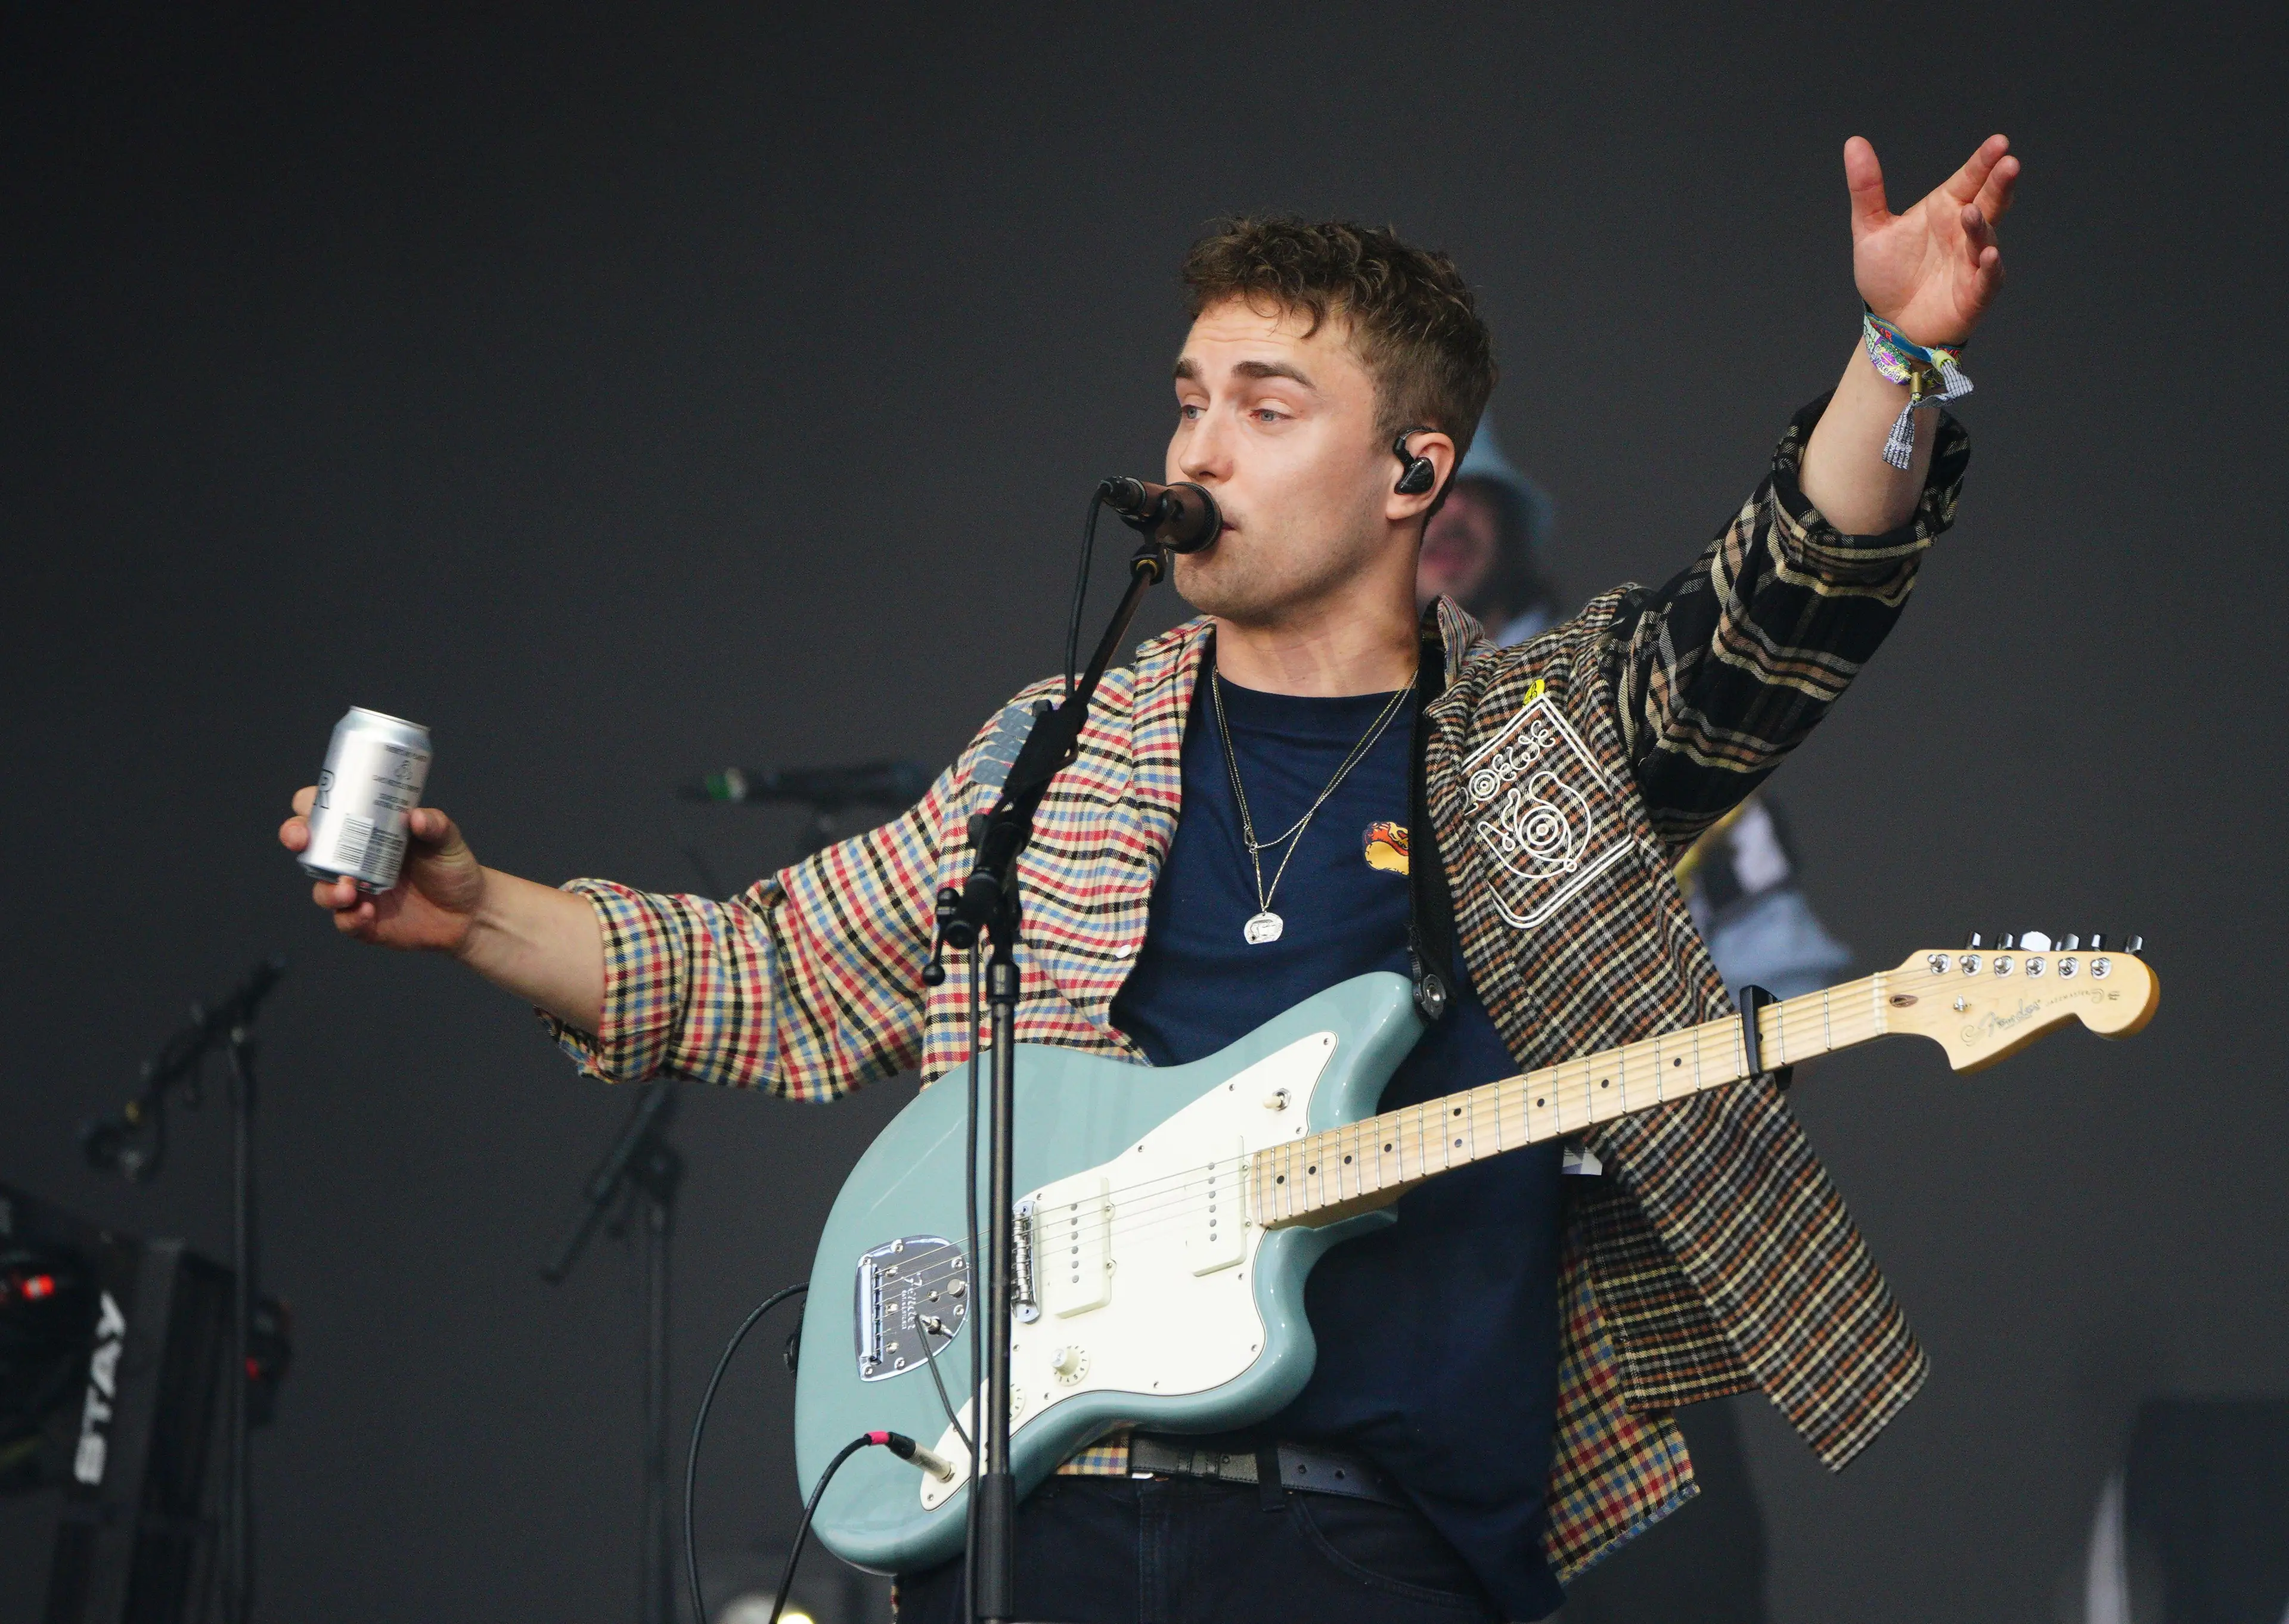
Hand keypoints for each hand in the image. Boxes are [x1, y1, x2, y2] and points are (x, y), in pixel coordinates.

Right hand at [280, 792, 488, 951]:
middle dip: (296, 838)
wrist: (469, 911)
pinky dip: (350, 917)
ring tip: (349, 889)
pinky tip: (367, 912)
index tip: (309, 806)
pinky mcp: (364, 921)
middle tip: (302, 841)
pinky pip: (344, 921)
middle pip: (310, 846)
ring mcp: (356, 891)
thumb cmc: (452, 868)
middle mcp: (353, 860)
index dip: (310, 805)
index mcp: (367, 831)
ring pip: (322, 887)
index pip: (327, 812)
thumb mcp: (448, 840)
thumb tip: (417, 817)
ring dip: (327, 888)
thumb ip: (436, 825)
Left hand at [1846, 133, 2019, 348]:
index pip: (1970, 179)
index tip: (1999, 142)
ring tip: (1971, 213)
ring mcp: (1973, 261)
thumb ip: (1867, 188)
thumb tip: (1854, 142)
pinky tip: (1986, 254)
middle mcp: (1965, 231)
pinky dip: (1989, 267)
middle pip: (1990, 202)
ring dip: (1981, 226)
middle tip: (2009, 163)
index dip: (1984, 162)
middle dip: (2000, 183)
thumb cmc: (1888, 275)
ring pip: (1985, 238)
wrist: (1891, 324)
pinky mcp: (1974, 293)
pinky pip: (1987, 278)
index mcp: (1946, 209)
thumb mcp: (1870, 229)